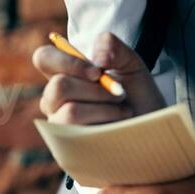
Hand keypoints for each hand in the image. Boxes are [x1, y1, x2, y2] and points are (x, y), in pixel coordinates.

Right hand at [32, 31, 164, 125]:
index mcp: (65, 74)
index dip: (67, 61)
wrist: (151, 127)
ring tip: (124, 110)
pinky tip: (118, 124)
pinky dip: (104, 122)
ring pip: (69, 112)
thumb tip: (97, 59)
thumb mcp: (130, 63)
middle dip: (96, 89)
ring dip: (103, 107)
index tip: (98, 71)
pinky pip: (77, 133)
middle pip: (57, 86)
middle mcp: (55, 100)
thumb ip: (112, 46)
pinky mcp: (68, 147)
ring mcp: (59, 125)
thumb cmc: (137, 95)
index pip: (44, 58)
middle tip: (120, 93)